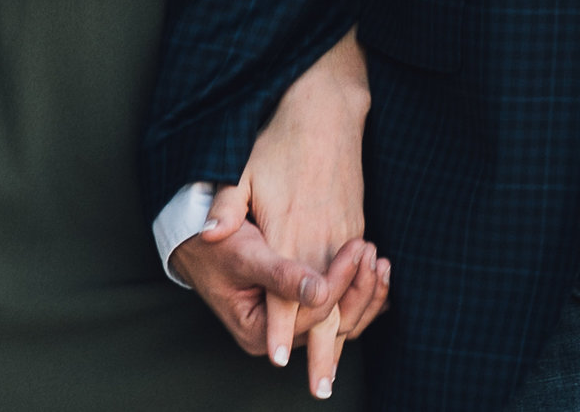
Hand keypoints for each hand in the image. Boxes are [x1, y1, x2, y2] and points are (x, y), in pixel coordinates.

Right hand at [169, 182, 365, 362]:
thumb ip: (280, 276)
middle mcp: (279, 339)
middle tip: (375, 254)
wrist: (197, 241)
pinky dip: (357, 293)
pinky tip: (378, 274)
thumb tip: (319, 291)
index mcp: (260, 332)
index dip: (339, 279)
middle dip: (360, 290)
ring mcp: (291, 328)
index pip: (314, 311)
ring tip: (381, 262)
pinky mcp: (299, 314)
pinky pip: (336, 312)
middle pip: (333, 324)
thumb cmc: (216, 245)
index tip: (358, 246)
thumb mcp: (245, 255)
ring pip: (341, 321)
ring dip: (364, 293)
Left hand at [249, 34, 389, 396]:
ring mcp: (343, 233)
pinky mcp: (355, 225)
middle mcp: (319, 239)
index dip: (277, 326)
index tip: (274, 357)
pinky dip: (359, 303)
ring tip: (336, 367)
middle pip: (323, 308)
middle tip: (318, 389)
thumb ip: (228, 206)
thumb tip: (207, 231)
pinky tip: (356, 319)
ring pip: (346, 297)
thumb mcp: (244, 170)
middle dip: (322, 351)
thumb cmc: (279, 141)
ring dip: (344, 331)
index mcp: (289, 232)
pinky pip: (357, 276)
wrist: (326, 110)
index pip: (283, 291)